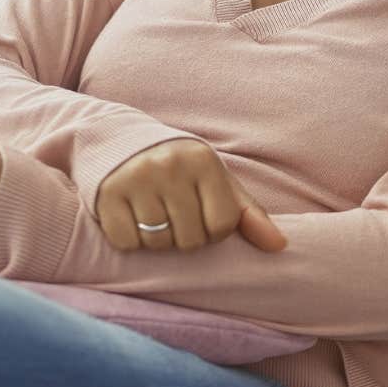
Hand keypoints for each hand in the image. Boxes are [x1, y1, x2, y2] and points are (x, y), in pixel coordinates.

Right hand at [94, 138, 286, 253]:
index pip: (221, 226)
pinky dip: (129, 239)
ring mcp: (136, 179)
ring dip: (157, 241)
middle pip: (189, 240)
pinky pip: (126, 242)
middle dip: (185, 239)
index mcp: (203, 162)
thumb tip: (280, 247)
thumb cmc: (180, 169)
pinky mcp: (107, 193)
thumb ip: (248, 214)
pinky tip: (130, 217)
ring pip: (157, 243)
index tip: (203, 218)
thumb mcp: (216, 182)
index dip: (214, 233)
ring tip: (153, 216)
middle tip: (175, 218)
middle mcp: (170, 167)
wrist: (118, 140)